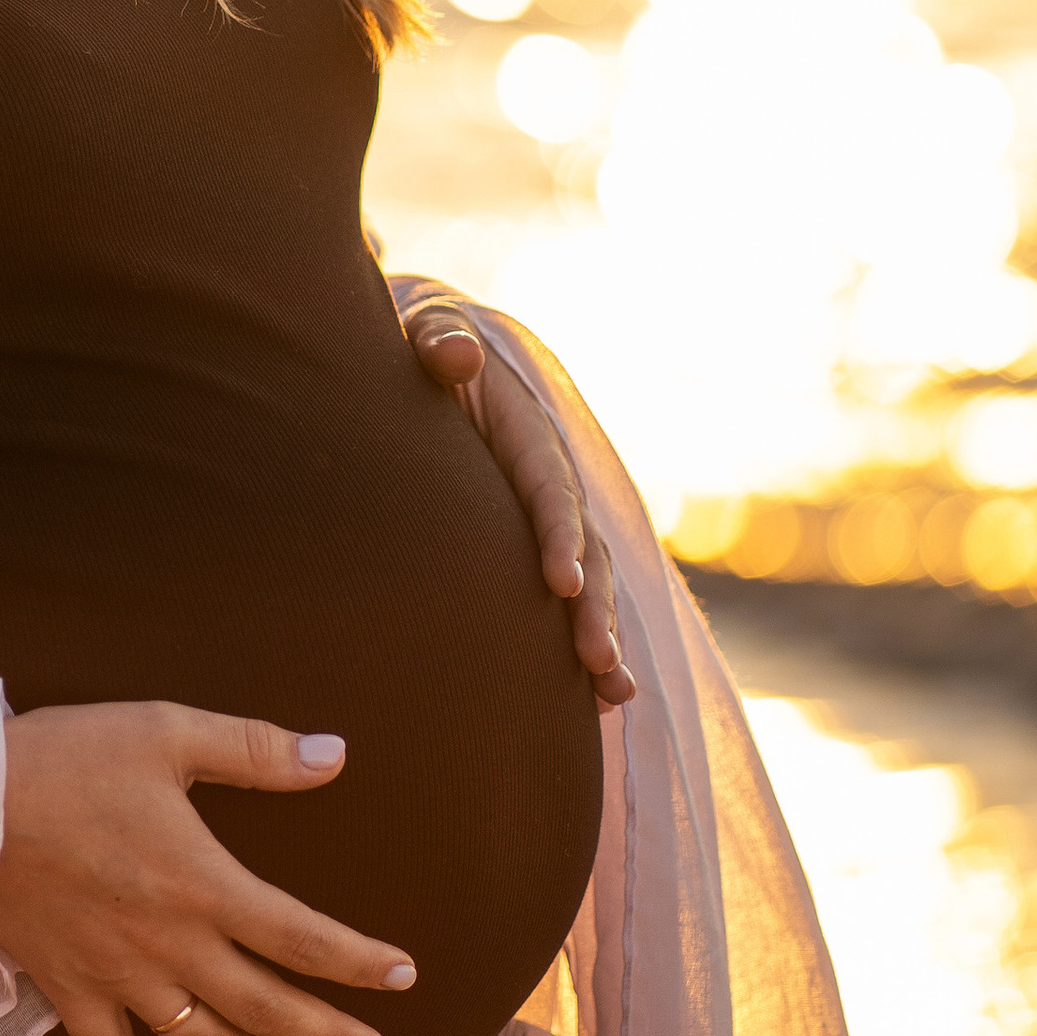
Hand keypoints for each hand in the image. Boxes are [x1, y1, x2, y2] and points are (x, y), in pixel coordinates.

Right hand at [0, 704, 415, 1035]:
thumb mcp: (165, 732)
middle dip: (326, 1034)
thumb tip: (335, 756)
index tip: (403, 977)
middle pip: (264, 1005)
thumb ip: (255, 749)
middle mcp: (168, 945)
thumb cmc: (62, 759)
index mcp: (202, 885)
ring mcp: (115, 975)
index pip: (302, 938)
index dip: (358, 962)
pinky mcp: (64, 987)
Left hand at [400, 296, 634, 705]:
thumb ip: (441, 341)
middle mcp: (552, 482)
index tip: (561, 584)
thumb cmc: (424, 348)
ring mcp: (549, 518)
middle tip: (597, 663)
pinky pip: (568, 595)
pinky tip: (595, 702)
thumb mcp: (430, 333)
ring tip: (612, 696)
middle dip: (594, 608)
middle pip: (584, 550)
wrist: (437, 358)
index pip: (549, 491)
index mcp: (529, 435)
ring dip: (600, 636)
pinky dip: (582, 642)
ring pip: (587, 582)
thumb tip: (455, 355)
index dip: (560, 536)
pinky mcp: (536, 545)